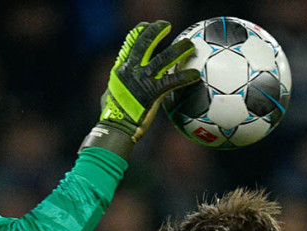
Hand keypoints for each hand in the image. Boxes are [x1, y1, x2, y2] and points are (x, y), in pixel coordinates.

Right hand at [81, 21, 199, 157]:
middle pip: (144, 43)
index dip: (139, 33)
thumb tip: (118, 87)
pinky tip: (195, 75)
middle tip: (167, 26)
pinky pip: (172, 81)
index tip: (147, 26)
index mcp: (121, 69)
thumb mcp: (111, 96)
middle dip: (156, 31)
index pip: (130, 44)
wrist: (115, 128)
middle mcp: (130, 70)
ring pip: (163, 59)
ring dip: (178, 49)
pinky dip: (184, 77)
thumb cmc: (113, 117)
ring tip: (189, 45)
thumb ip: (119, 87)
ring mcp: (141, 80)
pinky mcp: (152, 92)